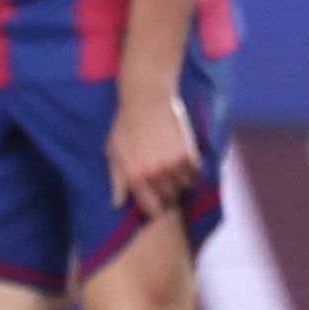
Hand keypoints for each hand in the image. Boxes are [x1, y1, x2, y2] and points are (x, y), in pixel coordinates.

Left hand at [107, 77, 202, 222]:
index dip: (155, 209)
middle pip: (169, 197)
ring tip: (172, 166)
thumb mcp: (113, 153)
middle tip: (163, 179)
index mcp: (135, 176)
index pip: (151, 208)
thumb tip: (117, 203)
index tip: (158, 205)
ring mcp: (173, 164)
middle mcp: (155, 174)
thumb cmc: (125, 125)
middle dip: (167, 192)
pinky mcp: (188, 153)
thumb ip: (117, 180)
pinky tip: (182, 157)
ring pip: (184, 185)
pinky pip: (194, 172)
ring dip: (180, 179)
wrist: (146, 100)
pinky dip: (191, 168)